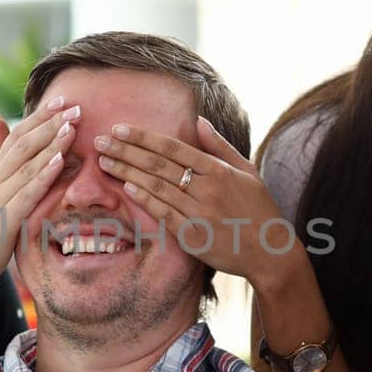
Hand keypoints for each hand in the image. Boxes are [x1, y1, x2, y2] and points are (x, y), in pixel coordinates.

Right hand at [0, 97, 79, 313]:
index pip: (16, 135)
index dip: (39, 117)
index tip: (61, 100)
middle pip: (23, 143)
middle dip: (50, 123)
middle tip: (75, 106)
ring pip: (27, 164)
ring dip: (51, 143)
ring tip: (72, 126)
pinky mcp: (4, 219)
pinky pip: (27, 192)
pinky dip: (44, 175)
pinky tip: (60, 161)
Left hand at [95, 116, 299, 287]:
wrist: (271, 252)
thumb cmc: (259, 208)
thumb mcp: (247, 170)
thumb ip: (220, 146)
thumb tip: (198, 119)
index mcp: (219, 170)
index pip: (173, 147)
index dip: (144, 137)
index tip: (120, 129)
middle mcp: (208, 189)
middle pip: (159, 165)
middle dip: (126, 151)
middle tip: (100, 142)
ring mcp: (200, 213)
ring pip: (157, 187)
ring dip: (127, 173)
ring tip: (105, 162)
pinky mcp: (194, 237)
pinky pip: (164, 214)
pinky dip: (145, 200)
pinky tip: (127, 188)